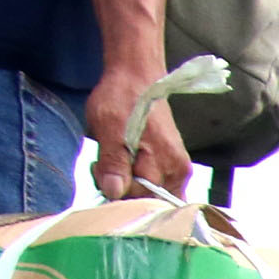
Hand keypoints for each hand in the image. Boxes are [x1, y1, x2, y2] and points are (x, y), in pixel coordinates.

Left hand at [82, 58, 190, 202]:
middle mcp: (178, 174)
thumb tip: (114, 192)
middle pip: (145, 202)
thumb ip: (113, 164)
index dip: (116, 190)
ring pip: (145, 195)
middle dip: (120, 187)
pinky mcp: (170, 167)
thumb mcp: (109, 129)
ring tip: (112, 156)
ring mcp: (176, 171)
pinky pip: (149, 185)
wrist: (136, 76)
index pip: (140, 201)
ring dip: (124, 181)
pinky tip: (122, 159)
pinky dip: (132, 177)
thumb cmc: (123, 98)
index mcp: (168, 167)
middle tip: (102, 162)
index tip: (100, 169)